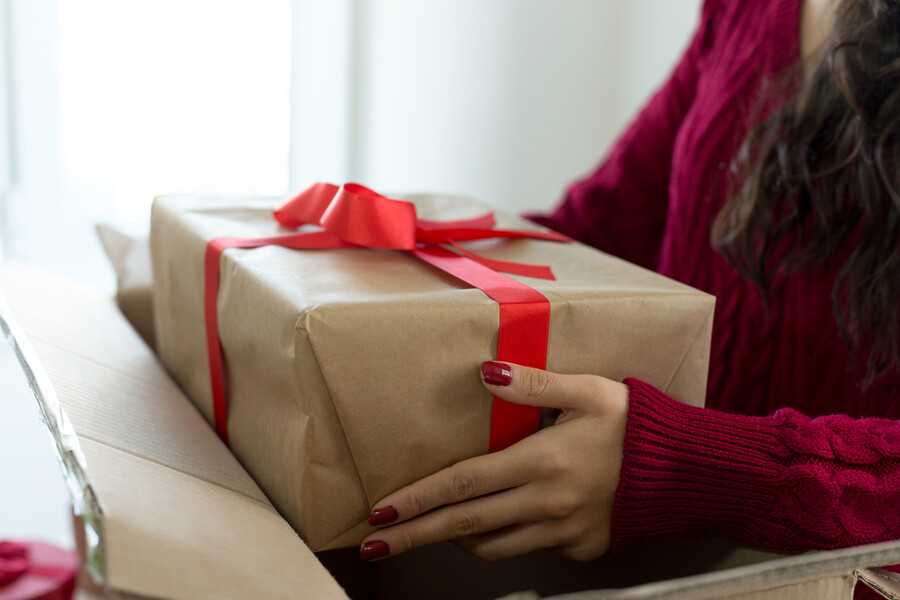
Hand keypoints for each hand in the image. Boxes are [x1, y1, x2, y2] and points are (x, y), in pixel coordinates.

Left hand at [360, 361, 628, 562]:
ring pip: (493, 547)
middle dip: (415, 537)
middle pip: (464, 527)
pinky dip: (505, 540)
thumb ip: (535, 383)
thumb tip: (485, 371)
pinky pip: (530, 549)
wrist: (689, 471)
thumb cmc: (638, 425)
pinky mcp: (580, 549)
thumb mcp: (590, 391)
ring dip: (456, 541)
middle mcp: (546, 504)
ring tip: (431, 531)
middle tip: (375, 546)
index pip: (463, 484)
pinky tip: (498, 522)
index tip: (382, 512)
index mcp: (542, 462)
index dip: (418, 499)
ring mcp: (563, 532)